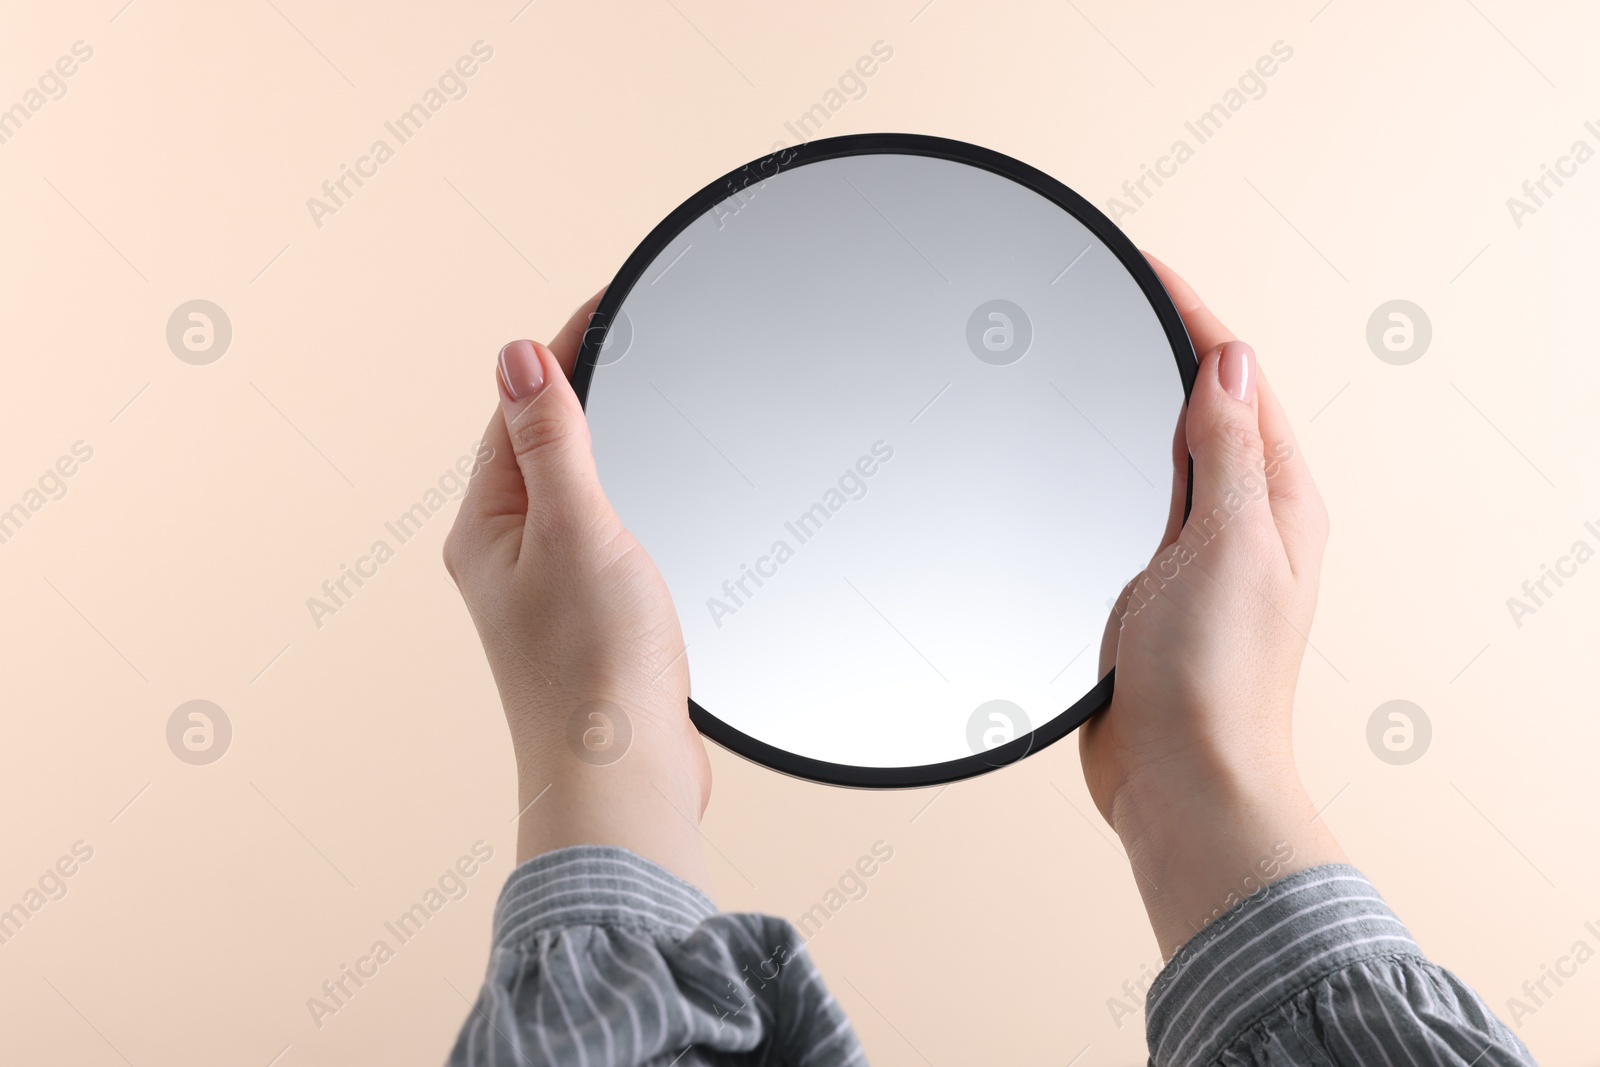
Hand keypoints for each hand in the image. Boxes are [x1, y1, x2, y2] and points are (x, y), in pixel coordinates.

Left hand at [443, 292, 712, 890]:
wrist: (621, 778)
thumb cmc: (594, 671)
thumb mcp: (577, 530)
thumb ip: (553, 442)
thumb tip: (515, 355)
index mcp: (487, 528)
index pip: (520, 409)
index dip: (562, 349)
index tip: (607, 300)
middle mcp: (504, 556)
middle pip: (535, 443)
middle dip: (573, 386)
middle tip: (620, 331)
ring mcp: (543, 591)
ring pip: (565, 488)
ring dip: (592, 440)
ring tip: (626, 391)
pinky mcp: (585, 620)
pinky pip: (595, 530)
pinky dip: (617, 495)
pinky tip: (644, 498)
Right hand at [1079, 255, 1345, 957]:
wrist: (1179, 780)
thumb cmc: (1214, 683)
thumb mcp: (1228, 546)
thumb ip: (1225, 452)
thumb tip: (1230, 360)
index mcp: (1276, 500)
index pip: (1236, 379)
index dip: (1193, 314)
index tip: (1146, 264)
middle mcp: (1240, 519)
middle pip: (1204, 406)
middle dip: (1164, 344)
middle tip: (1114, 290)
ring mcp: (1193, 553)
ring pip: (1163, 452)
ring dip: (1134, 401)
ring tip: (1095, 347)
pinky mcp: (1146, 586)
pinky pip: (1130, 503)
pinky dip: (1106, 463)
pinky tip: (1075, 454)